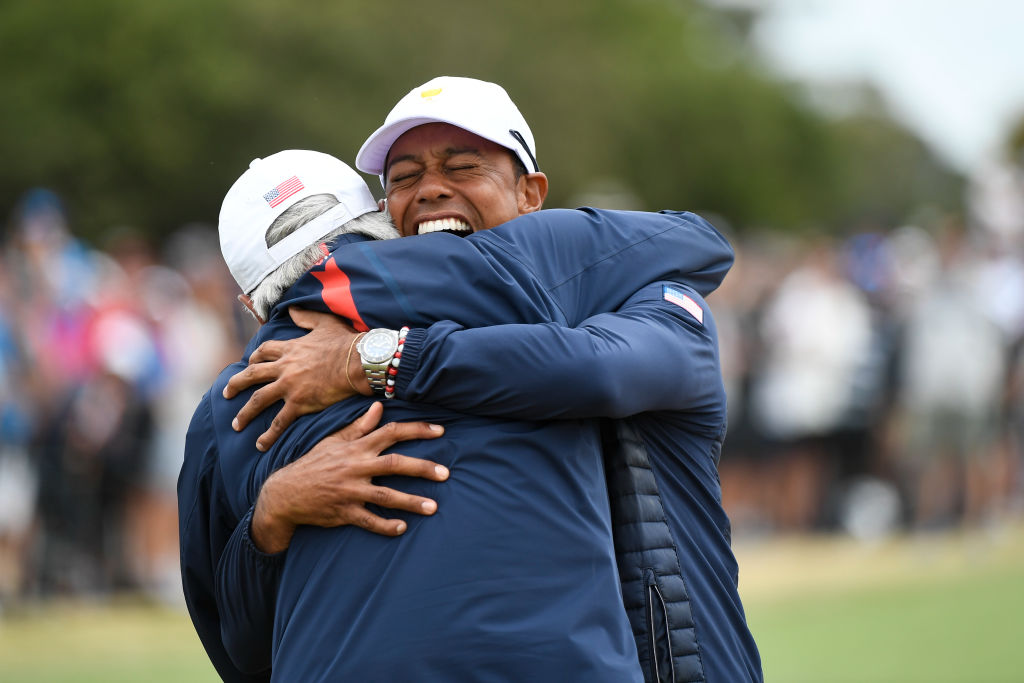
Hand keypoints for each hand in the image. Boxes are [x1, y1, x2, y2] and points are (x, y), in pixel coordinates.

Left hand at [224, 307, 369, 450]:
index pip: (264, 352)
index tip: (249, 363)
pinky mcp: (299, 403)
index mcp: (290, 349)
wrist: (357, 361)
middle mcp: (284, 367)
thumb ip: (307, 317)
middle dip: (236, 384)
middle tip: (226, 393)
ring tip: (236, 424)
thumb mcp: (325, 323)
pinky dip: (268, 434)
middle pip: (252, 375)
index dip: (255, 358)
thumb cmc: (346, 343)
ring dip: (245, 413)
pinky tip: (260, 444)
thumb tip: (292, 309)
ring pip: (259, 400)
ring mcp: (289, 386)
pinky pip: (279, 421)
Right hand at [251, 402, 447, 552]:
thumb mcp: (334, 440)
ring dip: (410, 502)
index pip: (390, 432)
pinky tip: (402, 528)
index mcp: (356, 447)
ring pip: (385, 495)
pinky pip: (368, 520)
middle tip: (446, 473)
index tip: (441, 431)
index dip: (417, 430)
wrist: (286, 493)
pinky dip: (384, 525)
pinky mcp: (344, 512)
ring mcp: (350, 490)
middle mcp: (356, 466)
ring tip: (433, 507)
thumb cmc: (314, 463)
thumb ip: (360, 426)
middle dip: (421, 467)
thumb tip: (379, 407)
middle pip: (394, 464)